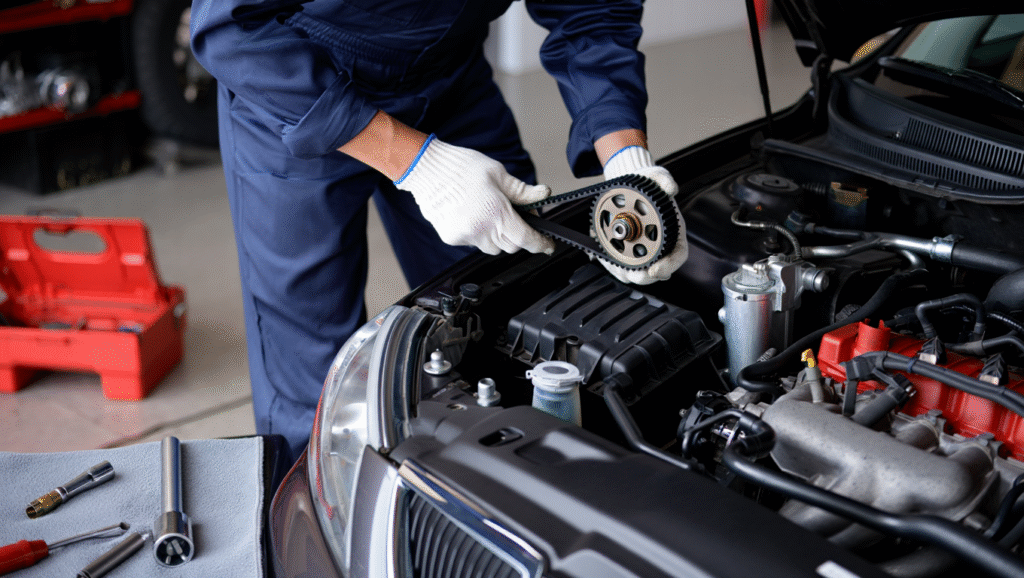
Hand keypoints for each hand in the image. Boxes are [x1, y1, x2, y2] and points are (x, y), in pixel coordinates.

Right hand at [394, 135, 554, 254]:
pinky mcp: (452, 238)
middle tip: (515, 216)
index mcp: (497, 212)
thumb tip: (543, 195)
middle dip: (518, 235)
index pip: (526, 238)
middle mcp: (482, 229)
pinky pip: (474, 243)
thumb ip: (522, 191)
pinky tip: (472, 215)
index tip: (548, 245)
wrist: (426, 169)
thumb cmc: (460, 167)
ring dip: (498, 236)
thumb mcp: (498, 174)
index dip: (541, 244)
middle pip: (511, 246)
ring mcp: (466, 236)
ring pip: (492, 247)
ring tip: (489, 213)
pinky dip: (479, 233)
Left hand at [599, 145, 687, 283]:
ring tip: (615, 265)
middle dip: (644, 276)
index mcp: (673, 231)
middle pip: (656, 271)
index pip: (678, 254)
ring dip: (626, 273)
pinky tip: (604, 257)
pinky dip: (613, 267)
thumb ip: (663, 181)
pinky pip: (621, 268)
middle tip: (632, 272)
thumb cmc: (648, 183)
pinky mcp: (626, 253)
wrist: (630, 184)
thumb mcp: (655, 176)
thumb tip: (670, 188)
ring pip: (637, 273)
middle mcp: (660, 245)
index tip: (656, 269)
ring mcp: (643, 251)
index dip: (670, 265)